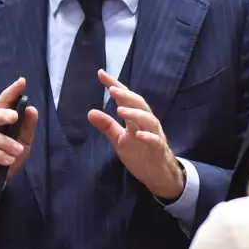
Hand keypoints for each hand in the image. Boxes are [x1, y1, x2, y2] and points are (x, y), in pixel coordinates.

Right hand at [0, 77, 38, 201]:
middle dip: (2, 114)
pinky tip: (8, 160)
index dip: (11, 92)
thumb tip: (32, 109)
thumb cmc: (5, 158)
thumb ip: (26, 128)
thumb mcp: (22, 144)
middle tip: (15, 117)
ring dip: (5, 142)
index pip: (2, 102)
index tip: (22, 82)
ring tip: (18, 151)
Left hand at [88, 69, 184, 199]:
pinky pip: (155, 141)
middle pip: (139, 104)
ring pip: (148, 120)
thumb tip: (90, 112)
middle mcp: (147, 123)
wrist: (158, 175)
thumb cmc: (140, 153)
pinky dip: (148, 136)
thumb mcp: (119, 139)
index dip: (114, 85)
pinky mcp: (158, 150)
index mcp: (136, 118)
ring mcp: (154, 135)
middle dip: (126, 95)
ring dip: (135, 113)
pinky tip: (138, 134)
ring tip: (120, 110)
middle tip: (112, 89)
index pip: (125, 98)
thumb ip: (107, 126)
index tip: (101, 73)